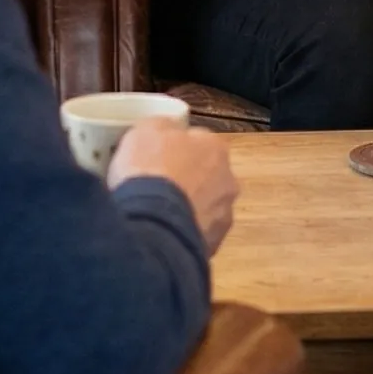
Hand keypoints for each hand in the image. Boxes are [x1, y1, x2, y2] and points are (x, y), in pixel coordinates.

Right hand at [109, 120, 237, 254]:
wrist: (153, 225)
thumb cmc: (149, 170)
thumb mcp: (144, 131)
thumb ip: (162, 127)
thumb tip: (167, 131)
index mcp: (215, 147)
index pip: (197, 141)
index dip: (174, 148)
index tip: (154, 157)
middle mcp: (228, 180)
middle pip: (205, 175)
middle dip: (185, 180)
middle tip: (155, 187)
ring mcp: (223, 216)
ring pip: (203, 208)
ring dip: (186, 209)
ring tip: (155, 216)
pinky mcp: (212, 246)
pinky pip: (195, 235)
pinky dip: (181, 234)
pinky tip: (160, 235)